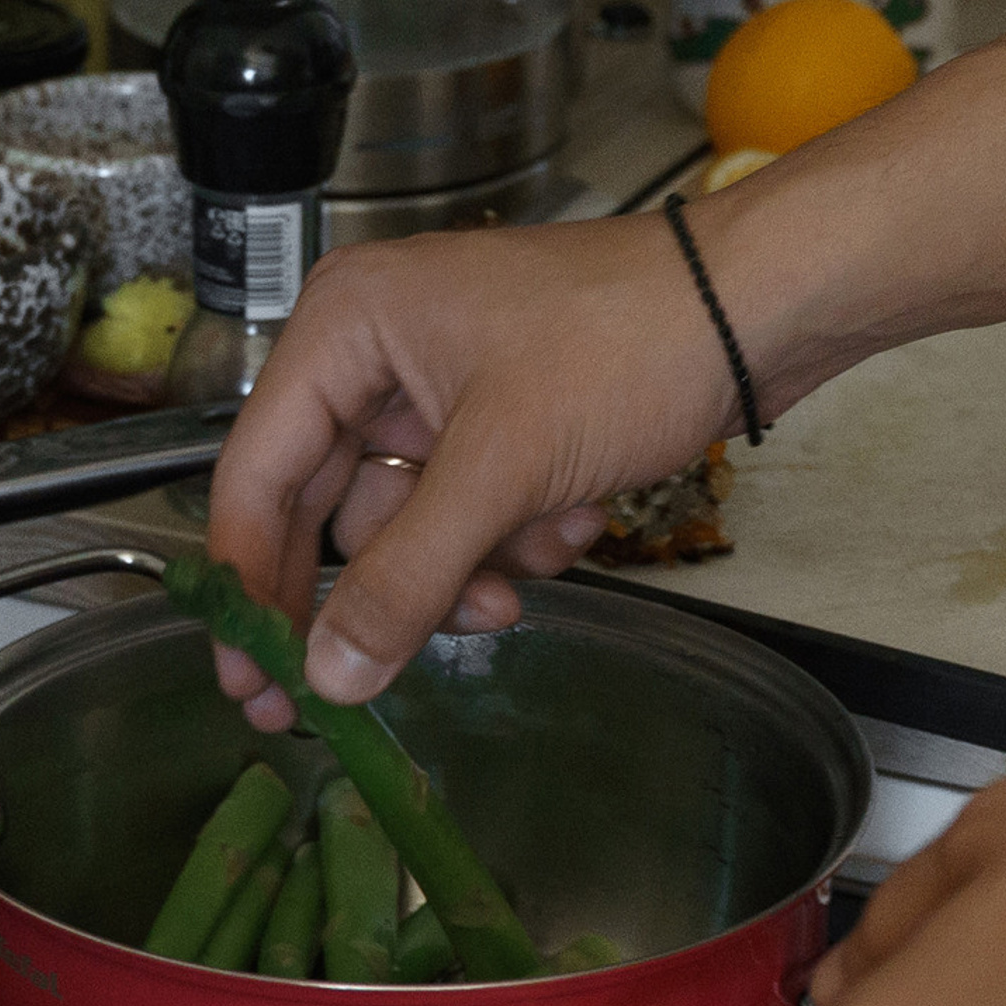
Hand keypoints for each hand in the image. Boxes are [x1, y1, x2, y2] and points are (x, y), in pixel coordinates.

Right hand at [204, 212, 743, 720]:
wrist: (758, 310)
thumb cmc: (627, 342)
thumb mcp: (502, 468)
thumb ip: (405, 577)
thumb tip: (330, 673)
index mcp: (344, 329)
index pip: (256, 476)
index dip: (247, 586)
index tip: (250, 680)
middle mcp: (376, 354)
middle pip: (329, 512)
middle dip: (376, 591)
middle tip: (336, 695)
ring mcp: (440, 390)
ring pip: (408, 527)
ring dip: (465, 567)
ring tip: (523, 574)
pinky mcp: (499, 423)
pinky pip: (469, 515)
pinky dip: (516, 537)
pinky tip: (574, 517)